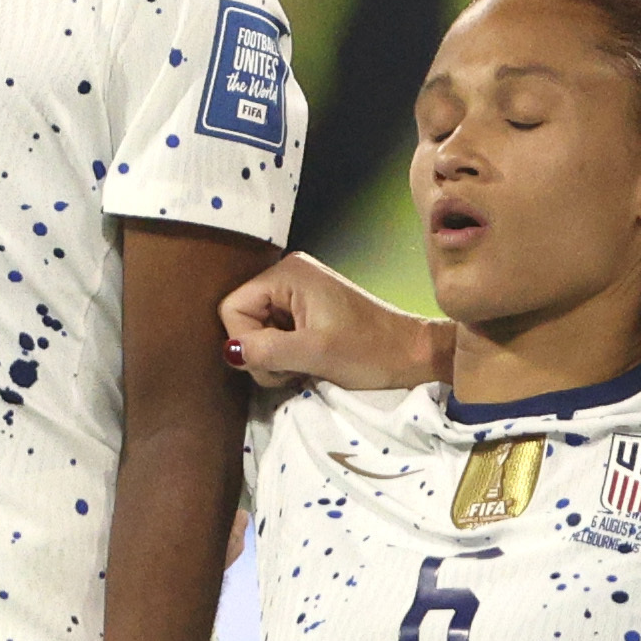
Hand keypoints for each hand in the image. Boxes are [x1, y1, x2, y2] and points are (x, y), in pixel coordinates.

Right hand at [221, 252, 441, 388]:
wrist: (410, 355)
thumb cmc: (370, 352)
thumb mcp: (315, 353)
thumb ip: (269, 350)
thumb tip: (230, 352)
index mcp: (288, 273)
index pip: (232, 308)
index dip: (246, 341)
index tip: (278, 359)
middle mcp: (288, 275)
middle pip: (242, 320)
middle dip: (261, 352)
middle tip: (293, 366)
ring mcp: (296, 293)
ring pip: (256, 332)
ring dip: (273, 358)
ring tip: (303, 365)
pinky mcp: (305, 311)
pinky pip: (274, 335)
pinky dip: (284, 355)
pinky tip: (306, 361)